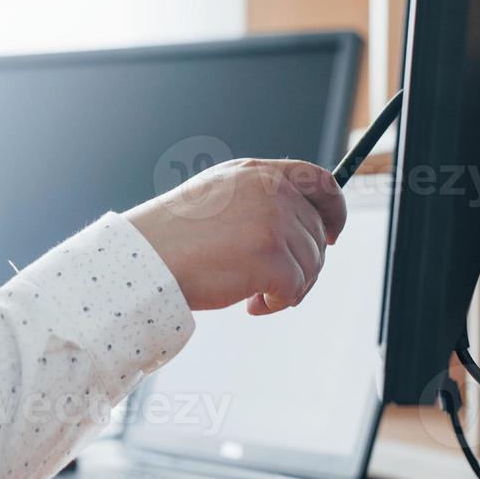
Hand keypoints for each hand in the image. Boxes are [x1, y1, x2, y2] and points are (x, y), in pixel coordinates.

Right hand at [124, 158, 346, 313]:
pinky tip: (251, 305)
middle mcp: (270, 190)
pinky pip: (296, 289)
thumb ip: (258, 200)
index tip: (333, 235)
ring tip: (253, 295)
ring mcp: (272, 221)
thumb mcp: (219, 197)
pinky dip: (278, 304)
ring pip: (311, 264)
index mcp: (257, 172)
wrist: (144, 259)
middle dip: (303, 266)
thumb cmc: (172, 238)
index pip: (319, 180)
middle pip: (316, 233)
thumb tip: (299, 229)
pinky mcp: (271, 256)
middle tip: (273, 287)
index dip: (335, 209)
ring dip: (289, 288)